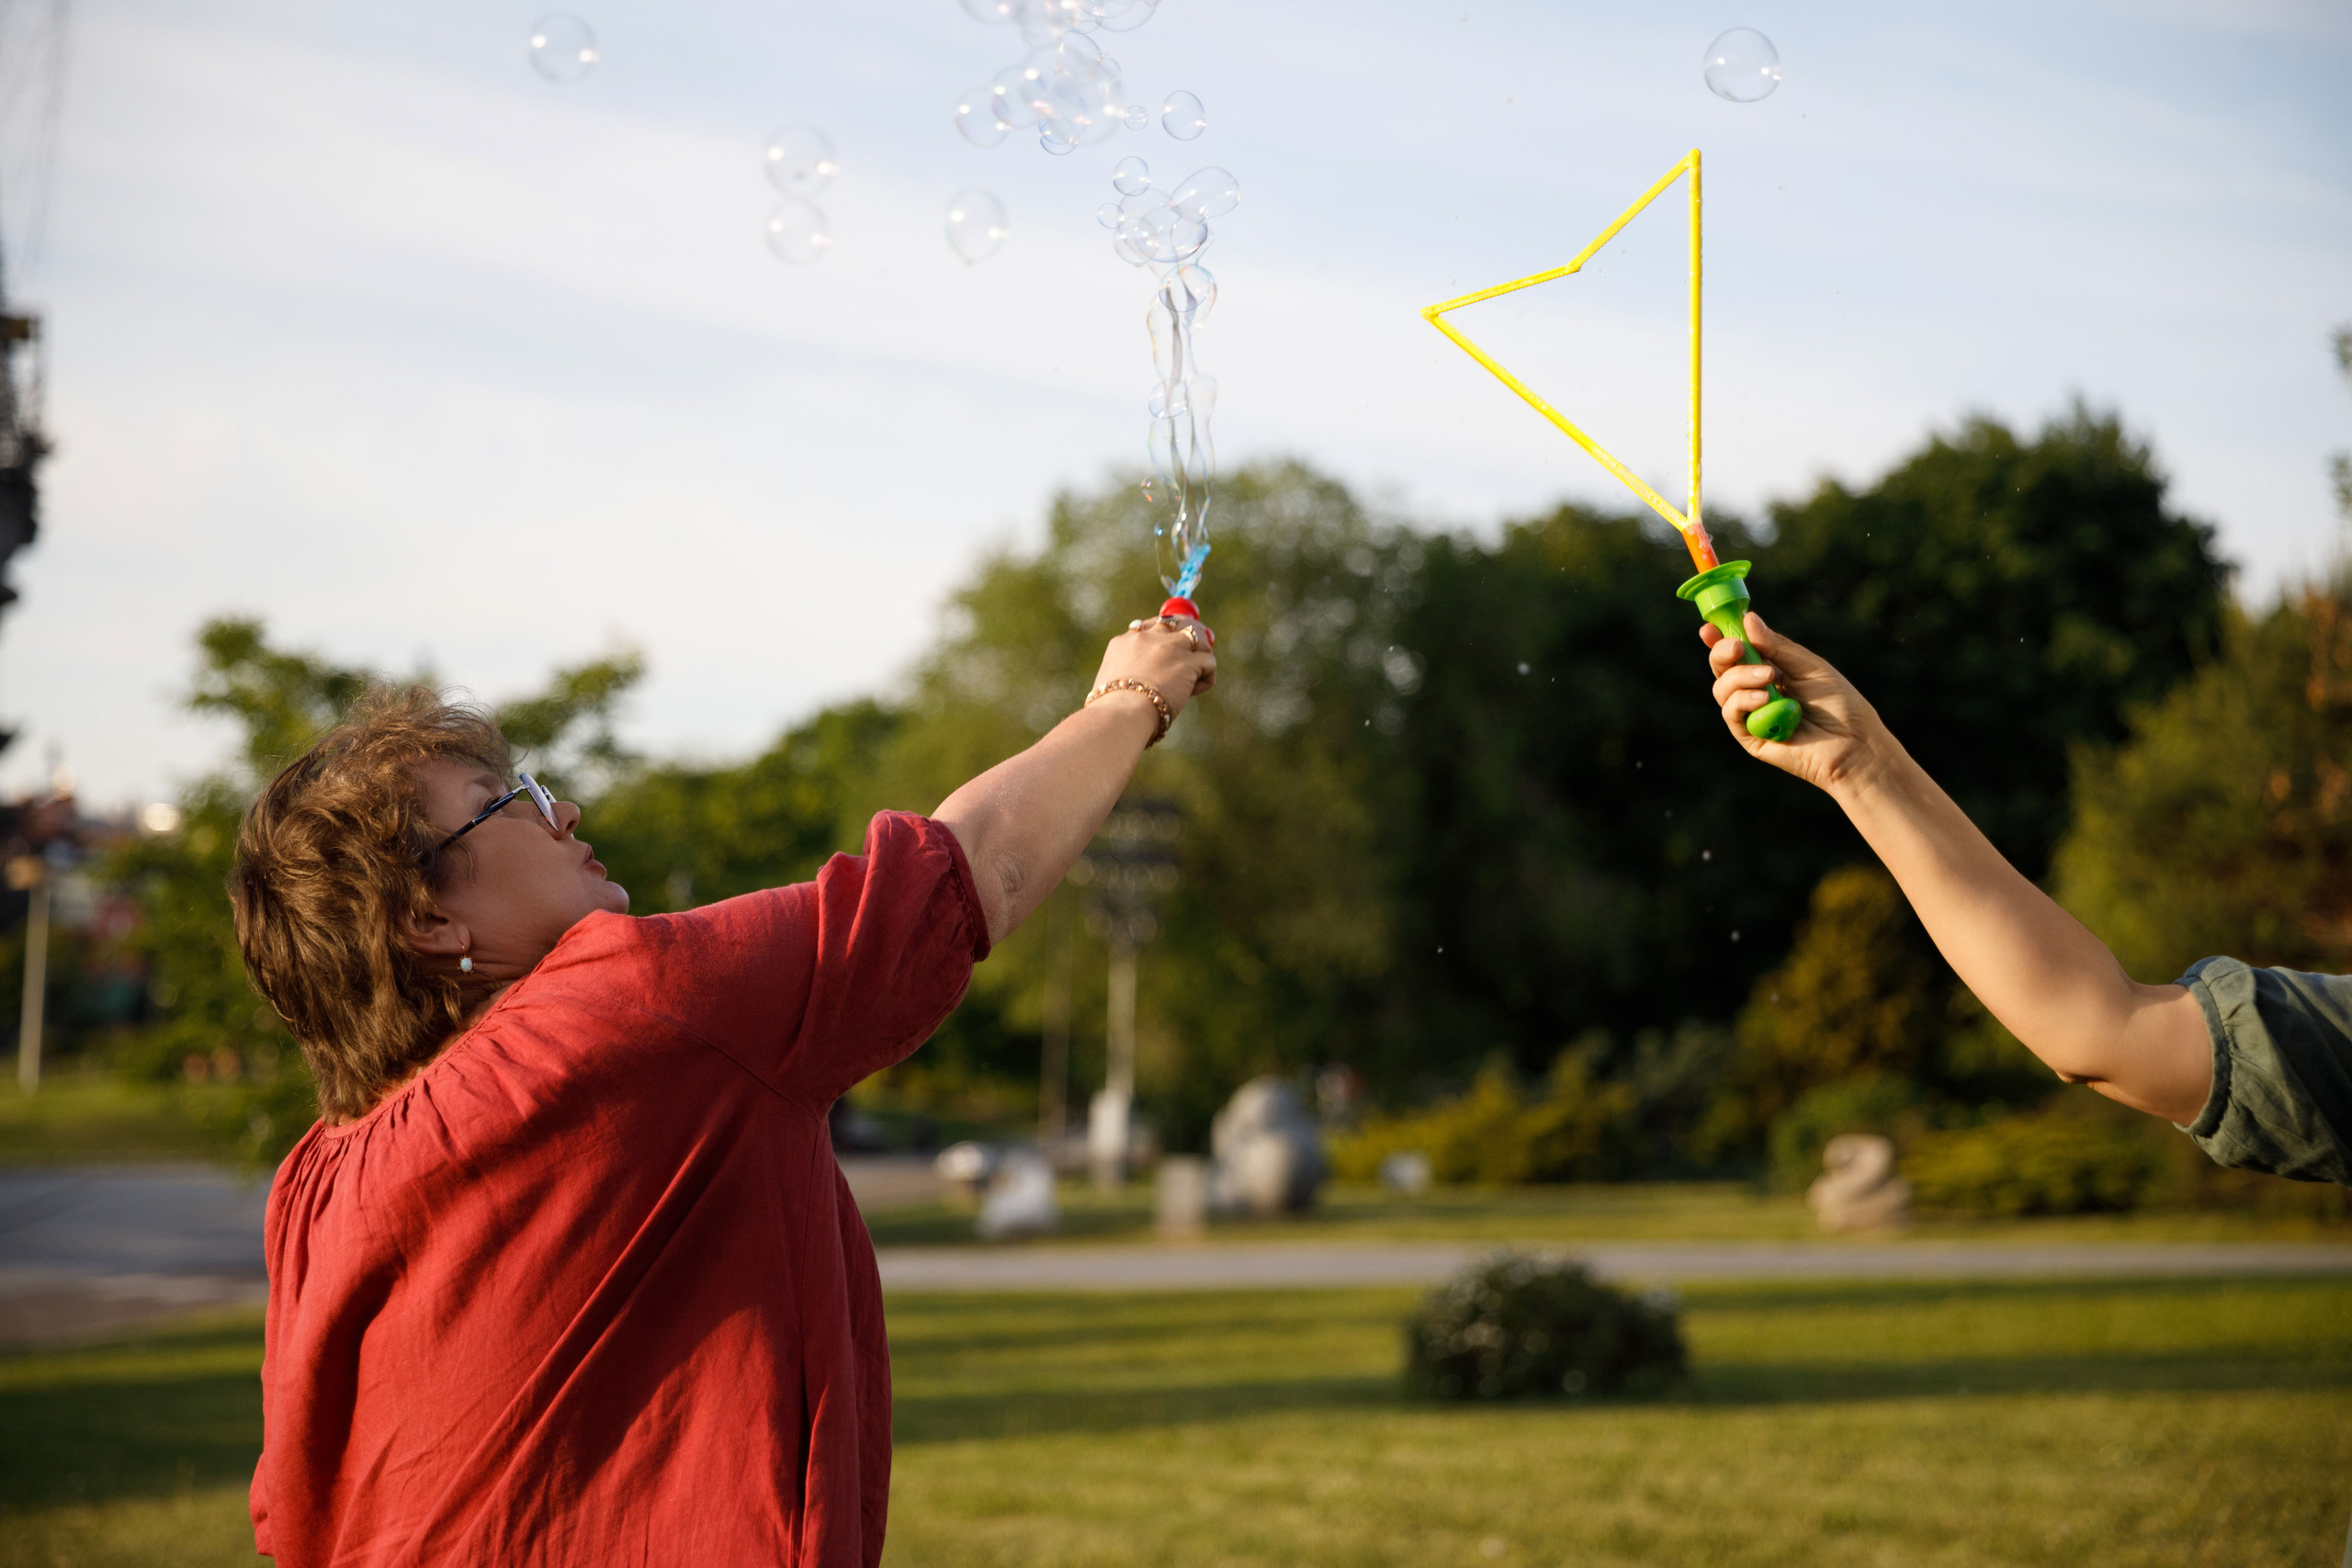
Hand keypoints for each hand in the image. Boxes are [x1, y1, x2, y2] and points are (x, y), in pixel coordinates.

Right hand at [1095, 614, 1217, 719]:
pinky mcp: (1187, 662)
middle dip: (1189, 630)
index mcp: (1125, 642)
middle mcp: (1147, 638)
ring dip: (1203, 651)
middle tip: (1198, 645)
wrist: (1122, 713)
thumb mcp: (1111, 682)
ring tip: (1199, 671)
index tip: (1170, 646)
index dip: (1164, 635)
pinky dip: (1207, 676)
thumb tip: (1138, 682)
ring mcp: (1169, 647)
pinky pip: (1208, 661)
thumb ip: (1126, 673)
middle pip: (1176, 622)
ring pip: (1198, 636)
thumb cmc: (1112, 709)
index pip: (1151, 627)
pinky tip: (1194, 691)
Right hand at [1702, 612, 1883, 792]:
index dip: (1719, 639)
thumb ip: (1777, 646)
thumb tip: (1748, 619)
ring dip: (1740, 677)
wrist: (1852, 742)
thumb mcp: (1809, 666)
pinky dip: (1742, 701)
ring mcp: (1751, 714)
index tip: (1709, 628)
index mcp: (1769, 669)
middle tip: (1737, 647)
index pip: (1737, 652)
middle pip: (1722, 668)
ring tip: (1769, 677)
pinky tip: (1764, 699)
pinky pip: (1730, 713)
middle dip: (1722, 653)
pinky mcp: (1750, 737)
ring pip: (1722, 689)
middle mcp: (1755, 690)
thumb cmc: (1838, 703)